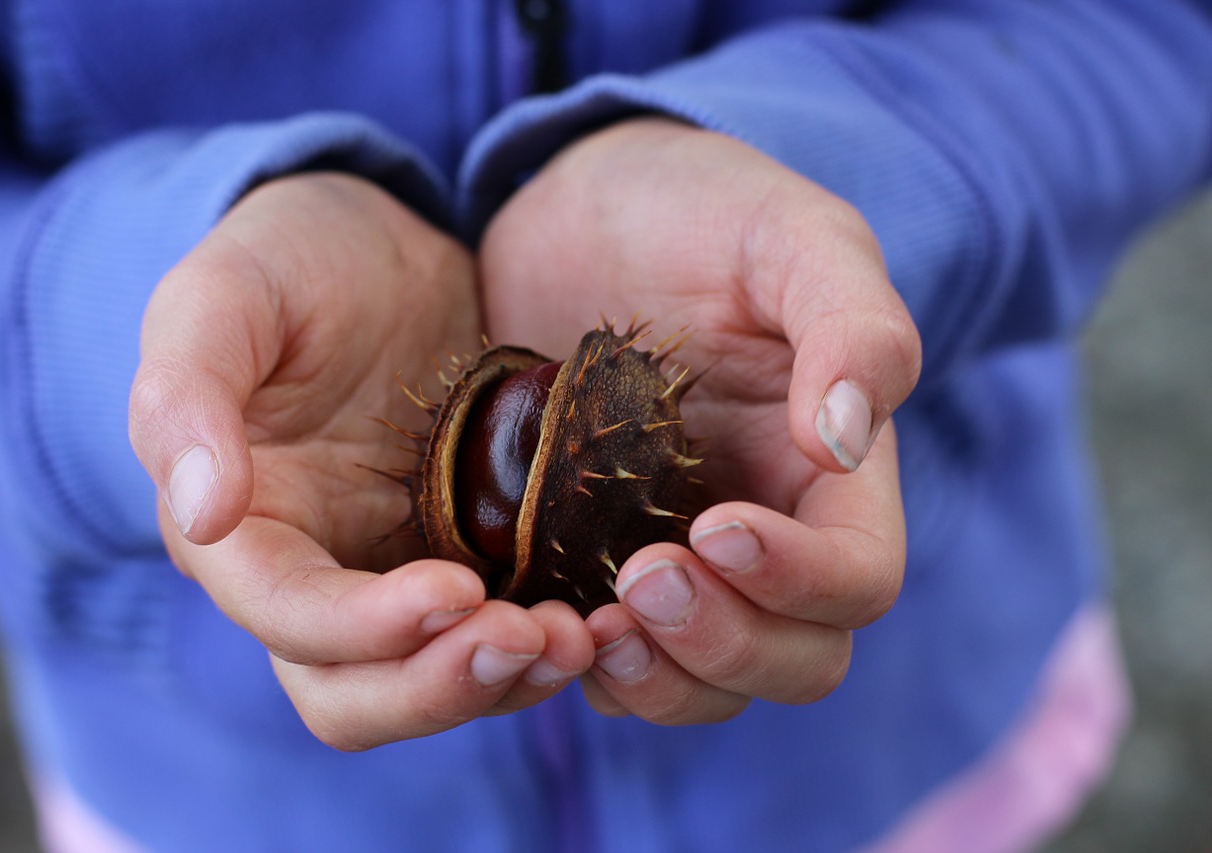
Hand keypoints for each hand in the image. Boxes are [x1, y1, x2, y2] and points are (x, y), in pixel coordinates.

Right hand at [129, 173, 592, 748]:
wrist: (381, 250)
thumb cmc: (289, 259)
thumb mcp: (224, 295)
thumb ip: (186, 393)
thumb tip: (201, 516)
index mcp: (242, 528)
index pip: (283, 615)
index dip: (363, 628)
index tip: (456, 589)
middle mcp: (313, 575)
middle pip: (352, 694)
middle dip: (437, 686)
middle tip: (532, 639)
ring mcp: (393, 574)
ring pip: (429, 681)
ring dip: (502, 681)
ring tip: (578, 636)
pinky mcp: (467, 556)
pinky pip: (496, 636)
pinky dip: (541, 648)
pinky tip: (598, 617)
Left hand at [479, 118, 921, 722]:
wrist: (581, 207)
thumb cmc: (698, 208)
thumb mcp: (788, 234)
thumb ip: (850, 322)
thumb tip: (850, 442)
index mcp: (831, 473)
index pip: (855, 578)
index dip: (799, 581)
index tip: (715, 526)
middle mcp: (766, 535)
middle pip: (793, 660)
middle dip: (725, 642)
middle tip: (641, 577)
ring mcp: (676, 558)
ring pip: (703, 683)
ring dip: (656, 678)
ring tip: (590, 625)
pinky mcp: (590, 562)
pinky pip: (609, 659)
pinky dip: (584, 665)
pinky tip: (536, 620)